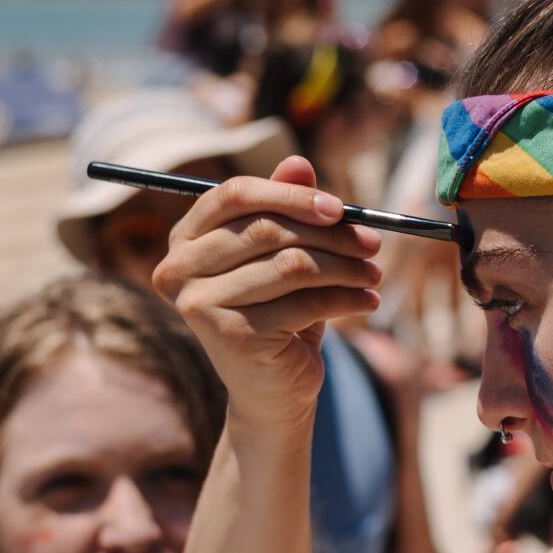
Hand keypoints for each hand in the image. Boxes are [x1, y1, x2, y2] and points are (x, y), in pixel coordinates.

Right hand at [151, 157, 381, 427]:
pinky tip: (368, 302)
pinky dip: (346, 299)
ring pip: (292, 265)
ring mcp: (198, 304)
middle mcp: (179, 269)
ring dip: (345, 268)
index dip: (290, 195)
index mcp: (185, 239)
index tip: (340, 208)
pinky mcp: (229, 335)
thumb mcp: (284, 256)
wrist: (273, 390)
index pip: (234, 194)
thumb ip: (285, 208)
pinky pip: (304, 302)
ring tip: (373, 276)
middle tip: (372, 244)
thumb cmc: (280, 314)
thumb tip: (298, 162)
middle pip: (268, 229)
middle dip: (331, 235)